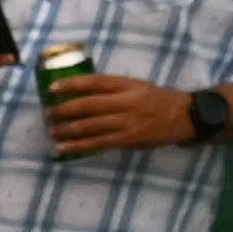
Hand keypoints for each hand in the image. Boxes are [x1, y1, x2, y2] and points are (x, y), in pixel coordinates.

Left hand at [38, 66, 207, 156]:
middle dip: (63, 110)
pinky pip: (97, 143)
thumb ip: (113, 89)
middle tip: (47, 114)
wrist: (185, 116)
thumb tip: (79, 94)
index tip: (51, 88)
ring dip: (65, 129)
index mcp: (128, 84)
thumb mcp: (137, 86)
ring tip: (51, 131)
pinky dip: (76, 146)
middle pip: (87, 105)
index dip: (71, 84)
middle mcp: (127, 101)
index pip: (95, 82)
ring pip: (89, 126)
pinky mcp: (127, 139)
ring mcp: (127, 121)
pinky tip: (61, 149)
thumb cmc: (156, 100)